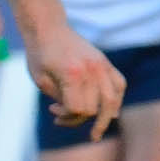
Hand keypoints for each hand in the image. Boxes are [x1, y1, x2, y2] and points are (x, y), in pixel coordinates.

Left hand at [25, 22, 124, 138]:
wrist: (48, 29)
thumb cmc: (39, 55)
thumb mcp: (40, 80)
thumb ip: (60, 99)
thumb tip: (82, 114)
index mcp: (73, 74)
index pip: (79, 109)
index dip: (66, 116)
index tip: (53, 110)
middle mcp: (92, 70)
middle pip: (94, 108)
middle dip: (77, 117)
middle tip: (60, 118)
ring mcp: (101, 65)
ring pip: (113, 101)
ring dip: (104, 118)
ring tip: (96, 131)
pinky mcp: (105, 62)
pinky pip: (119, 85)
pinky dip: (115, 99)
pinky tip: (108, 110)